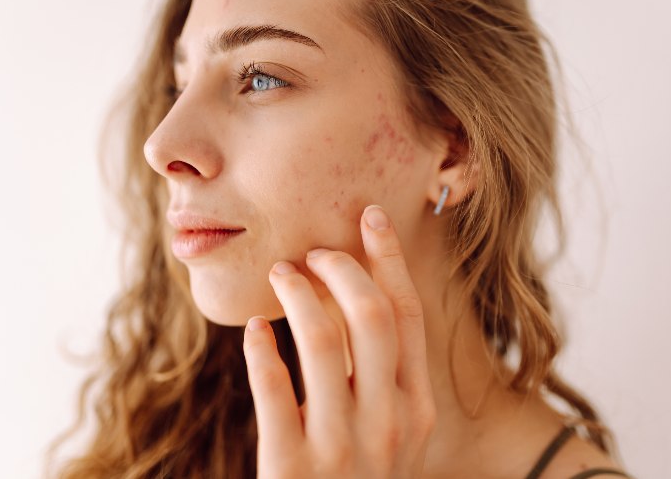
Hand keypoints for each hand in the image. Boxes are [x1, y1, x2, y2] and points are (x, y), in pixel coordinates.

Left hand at [242, 205, 436, 478]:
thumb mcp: (391, 434)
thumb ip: (386, 378)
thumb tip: (359, 302)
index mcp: (417, 408)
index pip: (409, 315)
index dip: (389, 259)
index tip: (371, 217)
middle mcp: (389, 423)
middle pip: (373, 316)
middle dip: (342, 268)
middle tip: (314, 252)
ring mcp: (343, 446)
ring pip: (324, 339)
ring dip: (297, 295)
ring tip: (280, 275)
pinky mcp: (292, 466)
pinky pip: (274, 389)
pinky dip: (261, 350)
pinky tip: (254, 330)